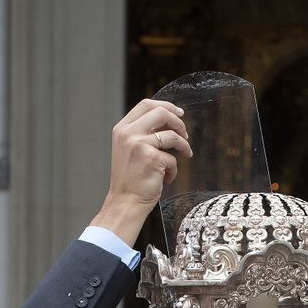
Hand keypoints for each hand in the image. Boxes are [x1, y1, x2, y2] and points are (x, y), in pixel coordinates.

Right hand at [89, 99, 191, 246]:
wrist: (125, 202)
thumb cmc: (130, 179)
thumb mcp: (130, 149)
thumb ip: (143, 133)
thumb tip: (170, 121)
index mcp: (122, 129)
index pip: (146, 104)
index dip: (166, 106)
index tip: (178, 113)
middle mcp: (128, 134)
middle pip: (161, 112)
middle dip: (178, 122)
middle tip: (185, 133)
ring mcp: (139, 144)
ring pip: (172, 135)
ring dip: (183, 145)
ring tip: (185, 155)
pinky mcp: (152, 158)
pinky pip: (173, 158)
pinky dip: (173, 169)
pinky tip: (166, 178)